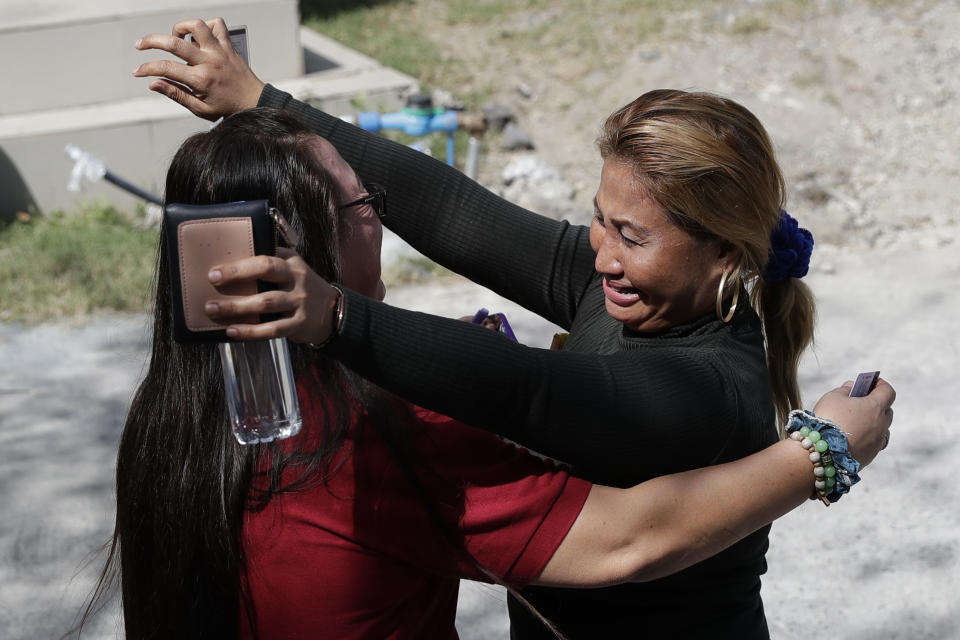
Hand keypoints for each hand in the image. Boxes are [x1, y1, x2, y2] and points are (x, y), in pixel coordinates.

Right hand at [133, 17, 264, 119]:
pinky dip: (205, 26)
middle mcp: (209, 62)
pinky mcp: (228, 46)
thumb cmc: (227, 108)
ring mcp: (220, 51)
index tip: (137, 71)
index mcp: (200, 80)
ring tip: (176, 38)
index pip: (166, 68)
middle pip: (174, 42)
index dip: (147, 68)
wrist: (254, 102)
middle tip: (140, 45)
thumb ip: (176, 94)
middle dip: (151, 41)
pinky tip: (199, 38)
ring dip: (181, 28)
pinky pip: (217, 24)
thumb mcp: (200, 108)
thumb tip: (153, 83)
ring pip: (196, 25)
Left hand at [204, 248, 339, 343]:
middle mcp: (297, 279)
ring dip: (237, 306)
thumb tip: (229, 269)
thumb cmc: (300, 289)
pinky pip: (272, 329)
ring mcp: (299, 302)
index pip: (265, 257)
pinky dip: (250, 331)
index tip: (215, 271)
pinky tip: (232, 331)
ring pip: (266, 302)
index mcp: (291, 262)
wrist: (332, 312)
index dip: (240, 263)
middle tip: (212, 282)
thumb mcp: (292, 269)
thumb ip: (269, 266)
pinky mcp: (299, 324)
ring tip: (213, 310)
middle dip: (237, 275)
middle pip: (266, 271)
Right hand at [813, 378, 895, 466]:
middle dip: (876, 405)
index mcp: (875, 407)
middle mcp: (881, 425)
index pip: (888, 391)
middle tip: (861, 402)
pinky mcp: (870, 456)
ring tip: (857, 422)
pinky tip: (852, 437)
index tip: (872, 382)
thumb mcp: (832, 398)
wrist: (823, 452)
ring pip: (882, 429)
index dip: (880, 385)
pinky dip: (866, 438)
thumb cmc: (828, 420)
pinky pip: (873, 444)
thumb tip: (851, 387)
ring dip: (873, 423)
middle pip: (886, 411)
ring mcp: (877, 442)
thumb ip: (844, 390)